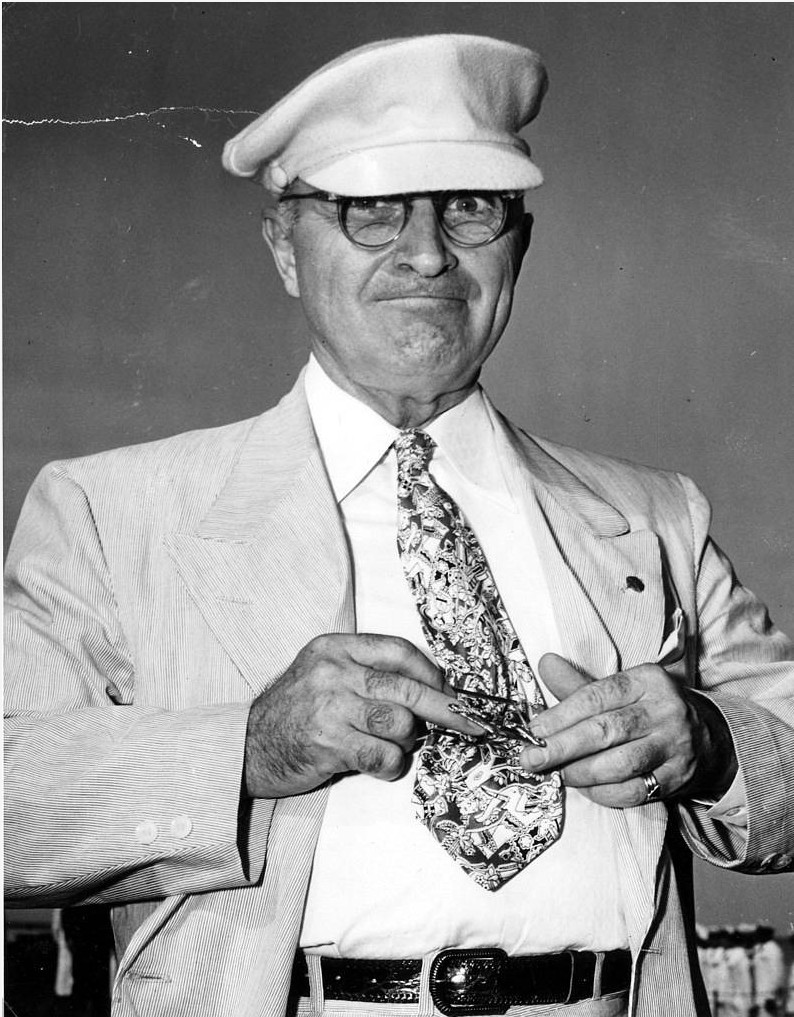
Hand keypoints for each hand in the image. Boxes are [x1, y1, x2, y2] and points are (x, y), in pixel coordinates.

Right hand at [244, 633, 480, 797]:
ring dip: (408, 741)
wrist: (248, 745)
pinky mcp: (330, 745)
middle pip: (408, 689)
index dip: (432, 672)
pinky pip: (384, 757)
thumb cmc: (296, 711)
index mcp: (335, 647)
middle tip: (473, 723)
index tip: (450, 689)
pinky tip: (378, 765)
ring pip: (401, 724)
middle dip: (448, 710)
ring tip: (393, 744)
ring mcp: (330, 708)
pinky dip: (392, 766)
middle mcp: (334, 672)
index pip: (398, 651)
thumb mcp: (324, 672)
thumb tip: (430, 687)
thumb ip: (367, 672)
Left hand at [519, 653, 737, 807]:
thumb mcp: (620, 689)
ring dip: (581, 773)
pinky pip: (634, 790)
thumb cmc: (647, 711)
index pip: (598, 696)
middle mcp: (664, 710)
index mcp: (647, 680)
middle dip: (563, 747)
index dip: (562, 714)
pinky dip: (604, 793)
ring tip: (557, 774)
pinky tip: (586, 789)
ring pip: (620, 763)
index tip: (535, 730)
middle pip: (606, 731)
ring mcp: (674, 745)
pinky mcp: (677, 777)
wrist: (706, 739)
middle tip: (533, 759)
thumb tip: (544, 664)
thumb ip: (578, 684)